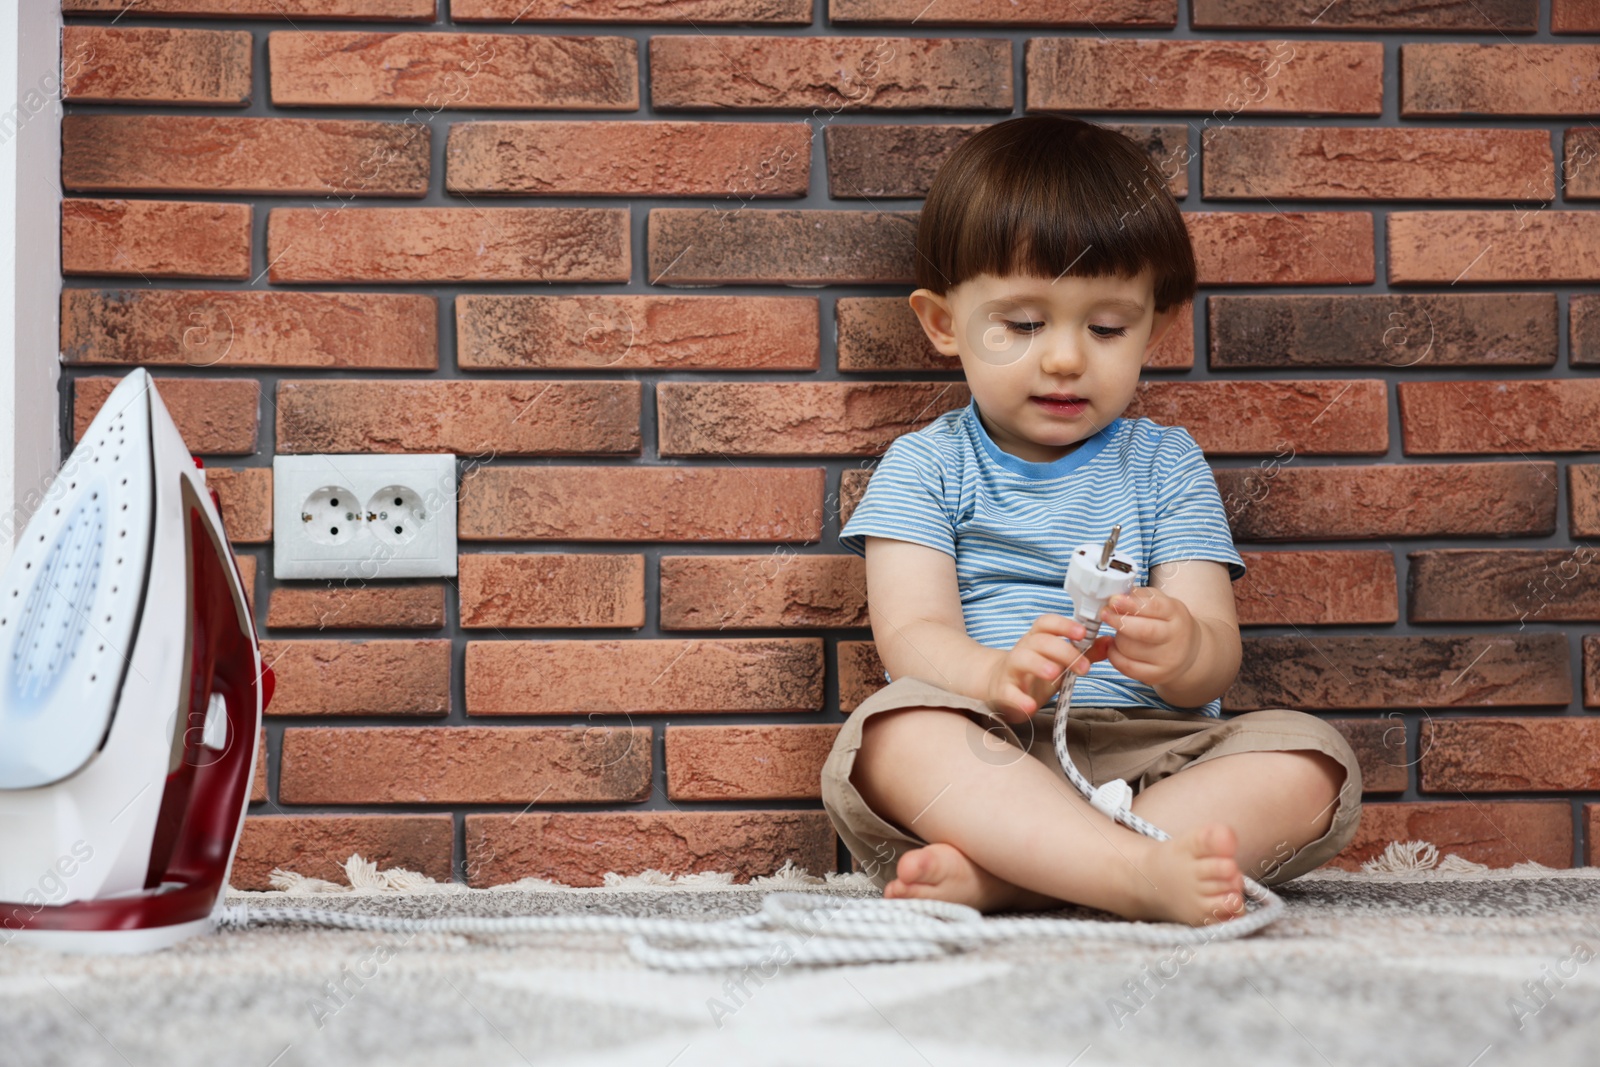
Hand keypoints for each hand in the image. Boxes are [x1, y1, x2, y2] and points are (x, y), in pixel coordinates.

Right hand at [985, 613, 1111, 722]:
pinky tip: (1030, 706)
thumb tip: (1110, 642)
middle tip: (1084, 668)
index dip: (1064, 625)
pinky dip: (1018, 699)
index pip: (1047, 623)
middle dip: (1063, 650)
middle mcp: (1022, 650)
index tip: (1082, 633)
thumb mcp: (1060, 662)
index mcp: (1037, 639)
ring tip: (1055, 674)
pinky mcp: (1002, 692)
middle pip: (1039, 640)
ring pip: (1020, 659)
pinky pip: (1008, 693)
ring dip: (1039, 664)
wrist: (997, 686)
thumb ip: (1084, 653)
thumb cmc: (1034, 673)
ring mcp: (1011, 670)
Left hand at [1098, 586, 1201, 688]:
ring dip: (1116, 638)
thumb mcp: (1159, 601)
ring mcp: (1167, 659)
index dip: (1131, 604)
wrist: (1187, 650)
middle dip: (1119, 622)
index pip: (1155, 607)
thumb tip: (1114, 597)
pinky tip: (1115, 647)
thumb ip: (1137, 596)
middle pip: (1144, 631)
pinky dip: (1114, 655)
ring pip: (1130, 649)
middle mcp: (1175, 637)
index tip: (1113, 600)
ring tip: (1118, 632)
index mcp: (1176, 613)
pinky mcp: (1156, 675)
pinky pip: (1126, 666)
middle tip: (1105, 614)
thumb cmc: (1166, 621)